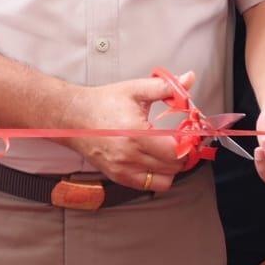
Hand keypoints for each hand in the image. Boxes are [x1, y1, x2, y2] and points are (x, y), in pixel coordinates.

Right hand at [61, 75, 191, 190]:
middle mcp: (129, 156)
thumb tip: (188, 79)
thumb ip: (165, 87)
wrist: (74, 116)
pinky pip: (149, 185)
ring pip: (164, 180)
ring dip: (172, 167)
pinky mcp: (118, 177)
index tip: (190, 134)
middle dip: (183, 154)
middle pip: (173, 167)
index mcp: (136, 134)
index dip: (188, 144)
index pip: (176, 151)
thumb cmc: (102, 103)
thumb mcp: (135, 89)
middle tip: (183, 141)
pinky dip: (158, 175)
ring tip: (168, 151)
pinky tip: (155, 159)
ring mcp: (123, 170)